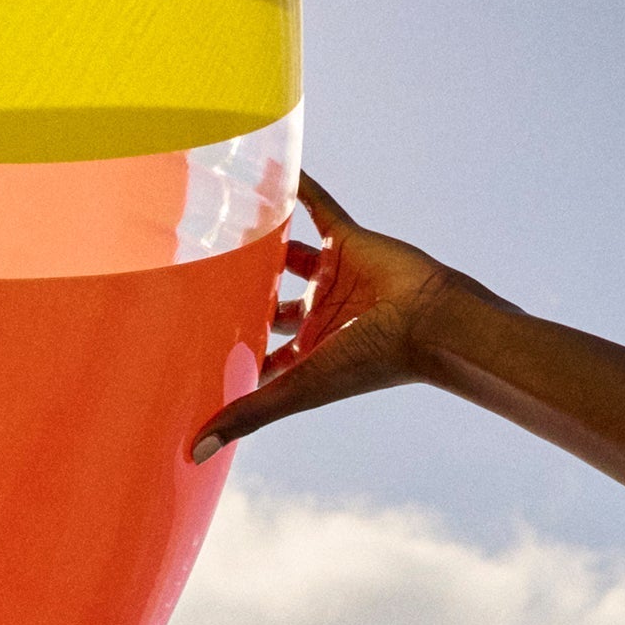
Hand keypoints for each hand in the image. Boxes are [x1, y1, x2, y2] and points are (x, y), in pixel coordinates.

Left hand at [189, 176, 503, 459]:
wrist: (429, 322)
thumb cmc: (371, 362)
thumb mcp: (298, 388)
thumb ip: (248, 415)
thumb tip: (194, 454)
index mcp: (311, 353)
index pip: (266, 351)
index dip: (237, 349)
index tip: (199, 344)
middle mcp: (322, 314)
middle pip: (274, 301)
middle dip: (247, 293)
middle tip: (203, 273)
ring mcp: (337, 276)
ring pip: (293, 254)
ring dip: (267, 241)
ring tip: (231, 220)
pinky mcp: (351, 241)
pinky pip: (320, 208)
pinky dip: (302, 189)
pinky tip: (275, 169)